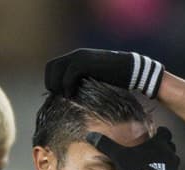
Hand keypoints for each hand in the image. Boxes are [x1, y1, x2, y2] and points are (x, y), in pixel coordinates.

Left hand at [45, 48, 164, 98]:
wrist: (133, 72)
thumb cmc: (117, 80)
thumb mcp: (96, 80)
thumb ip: (83, 83)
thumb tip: (71, 98)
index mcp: (77, 57)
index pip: (52, 67)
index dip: (52, 82)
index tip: (60, 96)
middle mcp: (76, 55)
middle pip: (50, 68)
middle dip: (52, 85)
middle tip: (61, 98)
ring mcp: (80, 57)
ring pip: (56, 71)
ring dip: (59, 87)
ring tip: (67, 98)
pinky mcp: (86, 63)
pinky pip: (68, 75)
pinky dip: (68, 88)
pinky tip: (73, 97)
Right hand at [88, 127, 180, 169]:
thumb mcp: (118, 155)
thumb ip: (106, 144)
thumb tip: (90, 135)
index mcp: (159, 144)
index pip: (165, 132)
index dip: (160, 133)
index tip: (155, 136)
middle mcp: (170, 154)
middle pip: (170, 146)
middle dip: (164, 147)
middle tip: (154, 151)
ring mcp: (174, 168)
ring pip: (173, 161)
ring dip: (166, 161)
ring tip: (155, 166)